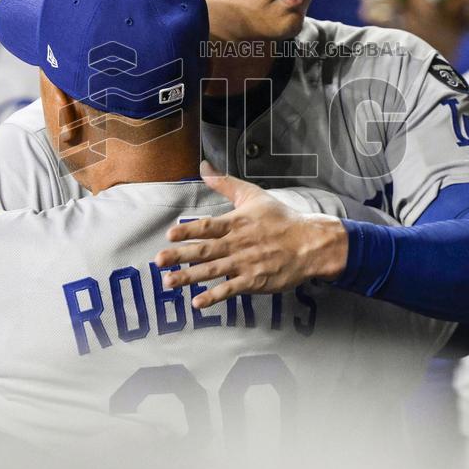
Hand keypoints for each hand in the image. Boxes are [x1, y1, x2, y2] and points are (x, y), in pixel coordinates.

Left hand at [153, 162, 347, 307]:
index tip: (170, 235)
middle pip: (204, 250)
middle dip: (180, 256)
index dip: (188, 230)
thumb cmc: (281, 218)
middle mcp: (238, 243)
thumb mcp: (253, 195)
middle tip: (158, 261)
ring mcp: (246, 263)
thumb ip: (225, 182)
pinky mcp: (255, 281)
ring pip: (213, 271)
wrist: (310, 243)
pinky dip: (214, 296)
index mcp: (236, 222)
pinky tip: (197, 302)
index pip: (208, 226)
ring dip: (189, 277)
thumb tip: (203, 166)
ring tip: (168, 282)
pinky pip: (231, 289)